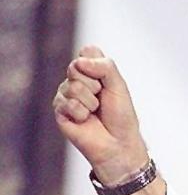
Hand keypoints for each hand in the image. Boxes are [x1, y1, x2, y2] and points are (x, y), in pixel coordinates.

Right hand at [52, 45, 148, 183]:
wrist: (118, 143)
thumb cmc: (121, 116)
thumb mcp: (119, 86)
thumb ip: (104, 67)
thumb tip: (79, 62)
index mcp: (91, 70)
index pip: (87, 51)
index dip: (99, 66)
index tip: (109, 82)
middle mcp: (76, 79)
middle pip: (76, 66)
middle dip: (95, 85)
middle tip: (102, 99)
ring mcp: (66, 94)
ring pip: (72, 86)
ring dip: (90, 101)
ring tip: (95, 112)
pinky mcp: (59, 110)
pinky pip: (68, 103)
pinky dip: (81, 113)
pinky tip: (85, 120)